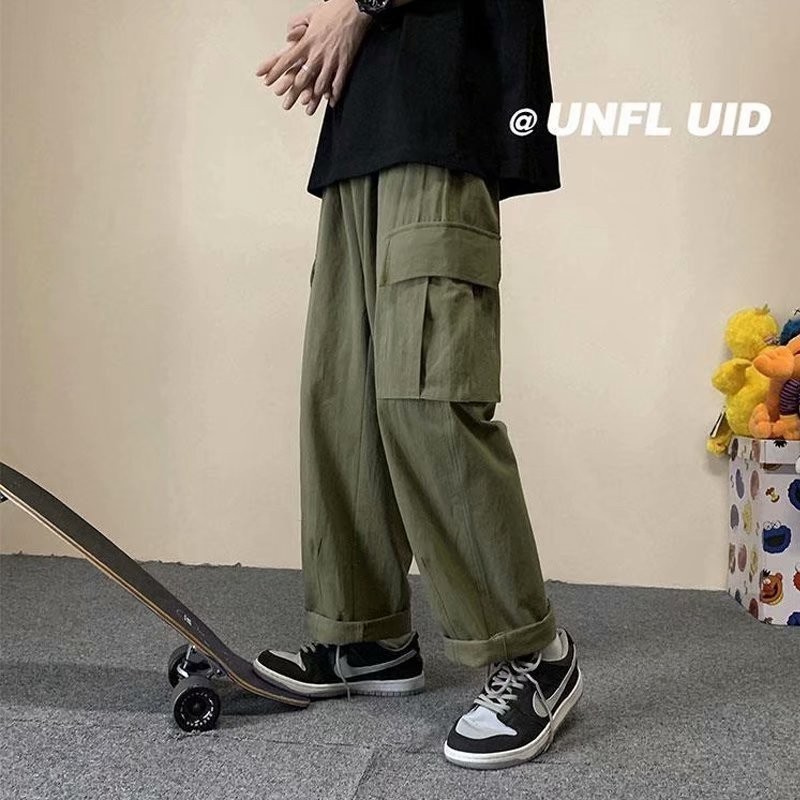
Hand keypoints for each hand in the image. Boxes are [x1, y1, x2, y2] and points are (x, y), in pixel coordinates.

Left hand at [255, 0, 371, 112]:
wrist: (355, 9)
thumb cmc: (334, 10)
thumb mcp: (310, 15)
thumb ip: (297, 26)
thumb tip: (288, 37)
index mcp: (307, 41)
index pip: (286, 59)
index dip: (275, 72)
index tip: (267, 81)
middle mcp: (317, 53)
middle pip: (302, 77)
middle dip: (293, 92)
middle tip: (286, 103)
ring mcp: (332, 59)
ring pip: (320, 83)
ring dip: (313, 96)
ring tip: (307, 105)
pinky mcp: (345, 63)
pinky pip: (338, 82)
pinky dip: (333, 93)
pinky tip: (330, 100)